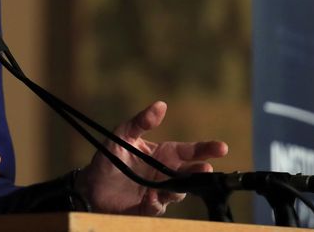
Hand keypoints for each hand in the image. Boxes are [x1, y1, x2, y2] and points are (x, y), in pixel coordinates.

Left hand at [75, 101, 227, 215]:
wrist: (92, 183)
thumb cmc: (110, 156)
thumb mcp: (123, 134)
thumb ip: (141, 121)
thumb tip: (161, 105)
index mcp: (163, 154)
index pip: (189, 151)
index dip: (206, 149)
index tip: (222, 147)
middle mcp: (165, 174)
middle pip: (190, 174)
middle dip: (200, 173)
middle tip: (205, 170)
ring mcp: (158, 192)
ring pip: (178, 193)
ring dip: (176, 191)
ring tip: (168, 187)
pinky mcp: (147, 208)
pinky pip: (158, 208)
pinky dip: (156, 204)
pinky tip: (150, 198)